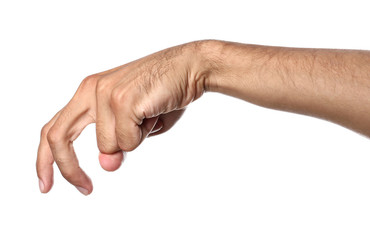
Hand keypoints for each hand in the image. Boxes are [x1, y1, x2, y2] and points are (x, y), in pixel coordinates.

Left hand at [36, 41, 209, 194]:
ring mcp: (105, 93)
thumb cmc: (164, 93)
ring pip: (107, 145)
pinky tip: (155, 113)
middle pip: (59, 137)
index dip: (46, 159)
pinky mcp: (123, 100)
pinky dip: (144, 136)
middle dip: (68, 169)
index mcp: (89, 91)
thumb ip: (115, 142)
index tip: (48, 184)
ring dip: (133, 141)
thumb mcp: (135, 123)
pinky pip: (127, 141)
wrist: (191, 66)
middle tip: (86, 189)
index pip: (54, 127)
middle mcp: (90, 89)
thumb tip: (105, 165)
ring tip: (150, 118)